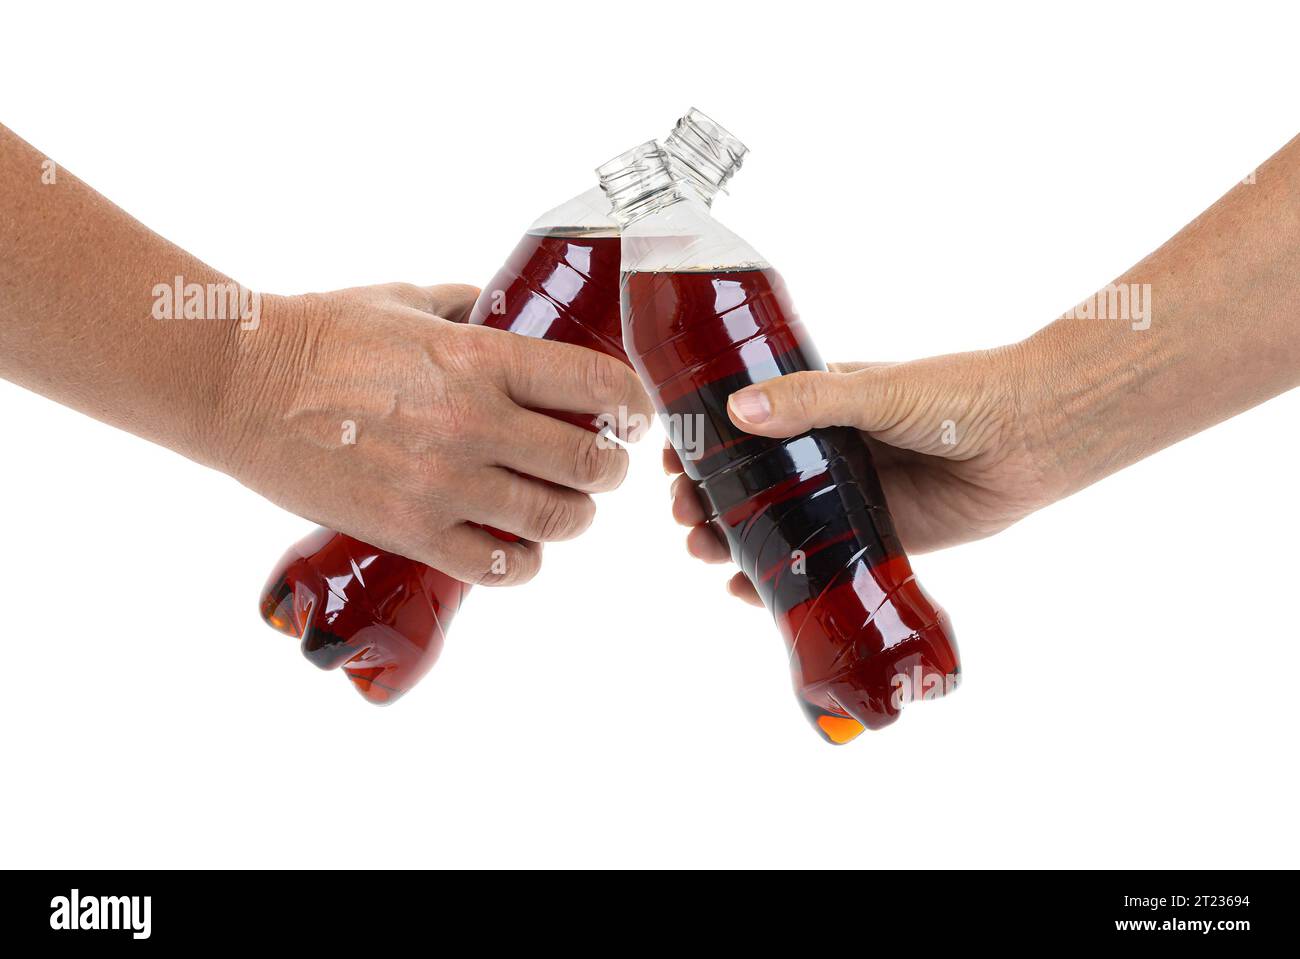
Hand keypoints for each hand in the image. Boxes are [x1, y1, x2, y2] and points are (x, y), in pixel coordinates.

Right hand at [218, 282, 651, 585]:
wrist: (239, 385)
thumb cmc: (319, 332)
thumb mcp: (406, 300)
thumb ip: (467, 308)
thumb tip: (503, 312)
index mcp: (480, 357)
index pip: (597, 386)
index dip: (632, 405)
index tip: (632, 414)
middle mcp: (474, 422)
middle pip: (588, 463)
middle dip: (608, 469)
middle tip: (601, 468)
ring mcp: (444, 484)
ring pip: (555, 522)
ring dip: (573, 519)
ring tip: (564, 512)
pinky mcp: (411, 531)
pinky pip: (499, 568)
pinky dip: (523, 565)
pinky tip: (519, 552)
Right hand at [664, 346, 1061, 604]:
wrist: (1032, 436)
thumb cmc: (957, 396)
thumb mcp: (876, 391)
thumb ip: (810, 401)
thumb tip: (738, 411)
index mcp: (820, 408)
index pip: (744, 427)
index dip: (703, 444)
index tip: (671, 459)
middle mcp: (828, 455)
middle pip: (750, 484)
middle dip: (707, 500)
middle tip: (683, 516)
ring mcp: (851, 500)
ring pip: (777, 528)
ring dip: (732, 541)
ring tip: (702, 551)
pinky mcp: (879, 540)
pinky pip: (819, 566)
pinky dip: (780, 582)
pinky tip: (745, 592)